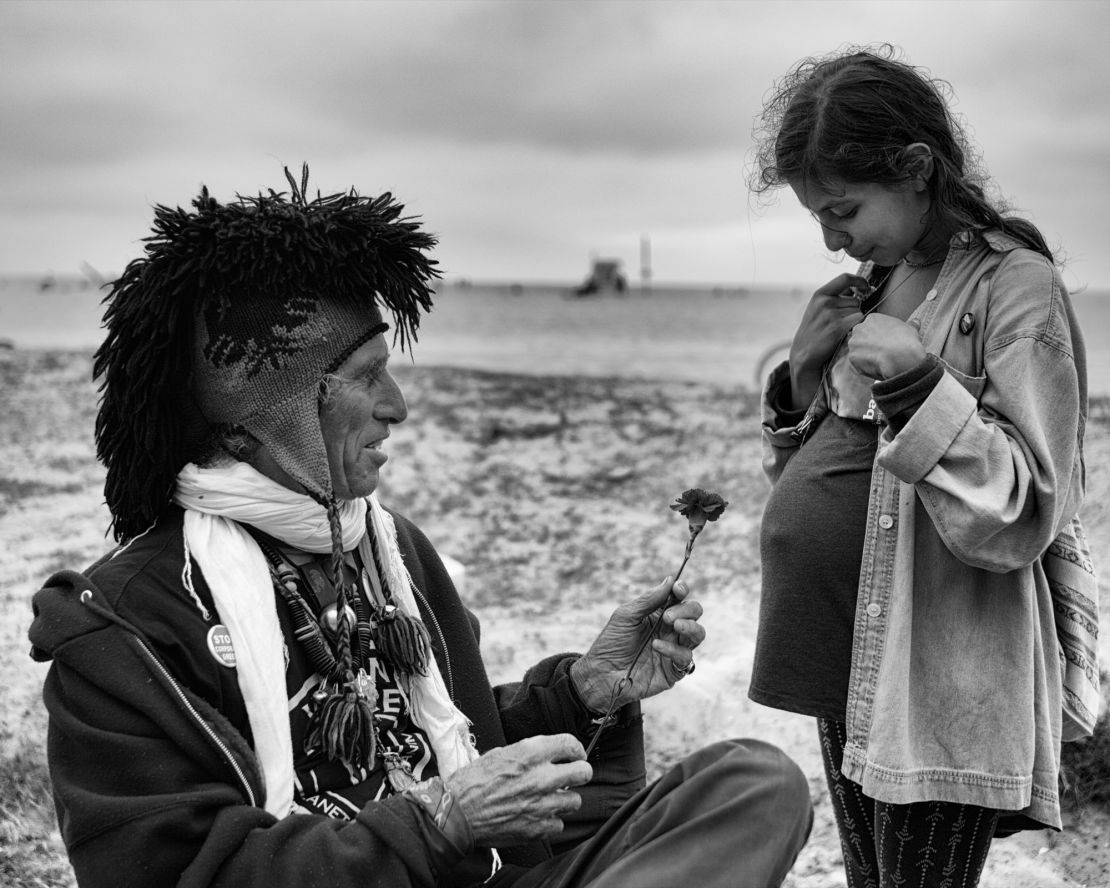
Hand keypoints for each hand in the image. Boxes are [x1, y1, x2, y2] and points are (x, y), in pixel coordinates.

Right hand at [445, 734, 592, 846]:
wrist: (458, 813)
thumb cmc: (472, 782)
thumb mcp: (499, 754)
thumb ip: (527, 753)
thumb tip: (545, 754)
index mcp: (529, 754)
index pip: (570, 744)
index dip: (576, 749)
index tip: (576, 754)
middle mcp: (540, 778)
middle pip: (583, 772)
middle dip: (580, 772)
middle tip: (572, 775)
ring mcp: (541, 805)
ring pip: (575, 801)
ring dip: (565, 798)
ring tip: (552, 798)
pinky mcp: (537, 828)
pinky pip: (560, 824)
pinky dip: (552, 820)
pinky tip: (540, 815)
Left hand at [570, 577, 704, 712]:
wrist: (601, 674)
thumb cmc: (611, 642)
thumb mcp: (626, 616)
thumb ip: (649, 600)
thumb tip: (670, 580)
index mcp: (659, 614)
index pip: (679, 598)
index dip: (682, 590)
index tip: (678, 589)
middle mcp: (670, 630)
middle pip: (694, 613)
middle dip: (687, 610)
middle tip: (667, 616)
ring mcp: (674, 649)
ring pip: (698, 634)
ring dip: (690, 627)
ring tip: (675, 626)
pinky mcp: (674, 671)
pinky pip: (685, 658)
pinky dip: (673, 650)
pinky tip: (657, 647)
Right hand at [788, 274, 867, 407]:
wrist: (803, 353)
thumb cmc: (813, 331)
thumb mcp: (817, 308)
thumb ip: (835, 297)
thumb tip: (859, 289)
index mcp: (819, 294)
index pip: (845, 278)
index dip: (860, 280)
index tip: (866, 287)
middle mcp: (825, 302)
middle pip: (856, 300)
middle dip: (854, 310)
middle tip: (841, 322)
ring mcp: (831, 315)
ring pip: (858, 311)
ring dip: (854, 320)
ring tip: (840, 329)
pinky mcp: (838, 328)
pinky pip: (859, 321)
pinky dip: (856, 328)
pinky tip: (844, 334)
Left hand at [846, 313, 925, 379]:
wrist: (899, 358)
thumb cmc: (906, 342)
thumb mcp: (911, 330)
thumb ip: (911, 325)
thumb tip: (916, 322)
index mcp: (873, 319)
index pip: (871, 327)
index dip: (878, 336)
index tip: (884, 343)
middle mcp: (859, 329)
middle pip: (861, 337)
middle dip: (868, 345)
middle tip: (880, 353)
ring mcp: (854, 343)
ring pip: (858, 350)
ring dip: (865, 356)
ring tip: (879, 362)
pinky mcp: (851, 357)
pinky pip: (857, 363)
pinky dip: (864, 367)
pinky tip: (875, 368)